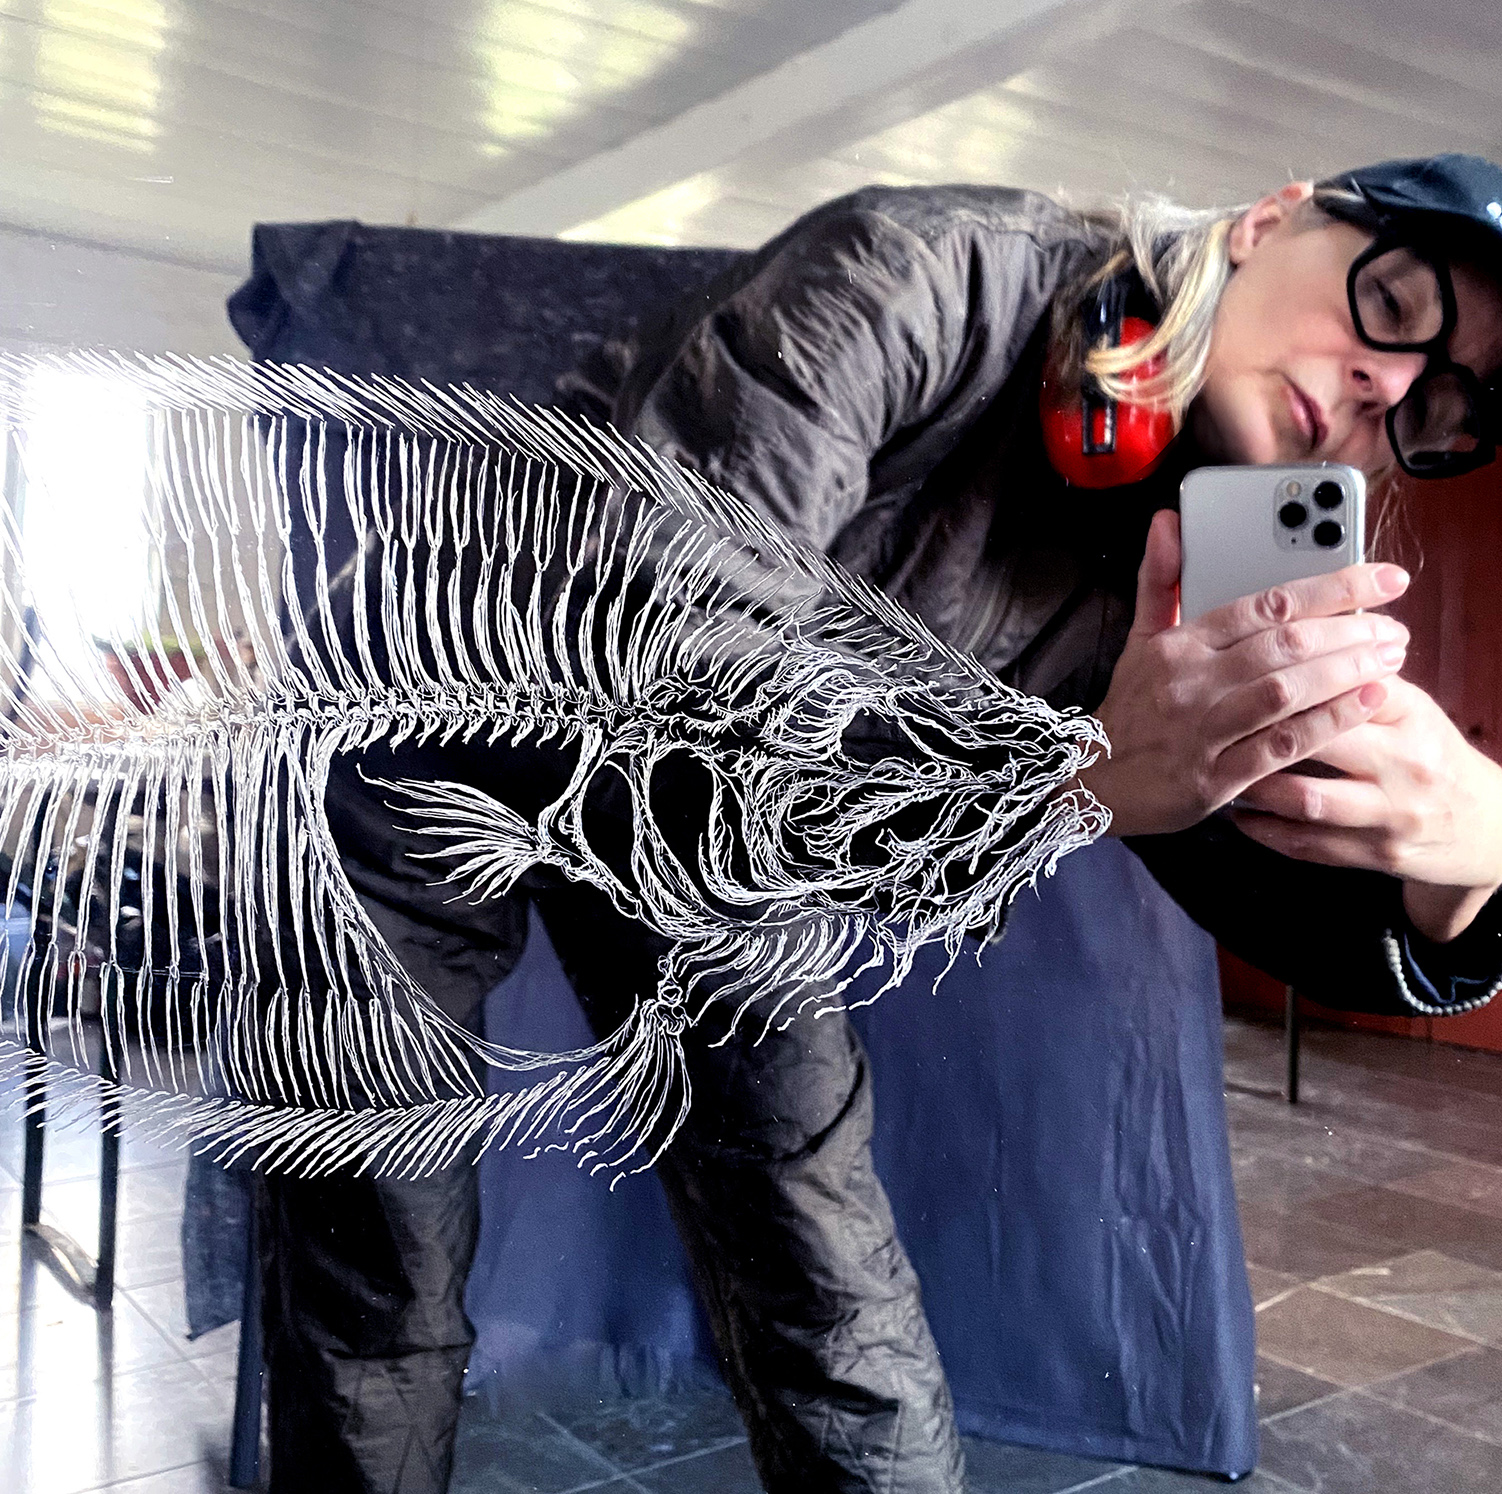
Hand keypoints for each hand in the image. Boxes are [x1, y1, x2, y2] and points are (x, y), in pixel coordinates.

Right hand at [1080, 509, 1410, 837]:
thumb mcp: (1139, 641)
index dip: (1334, 585)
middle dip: (1352, 631)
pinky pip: (1281, 745)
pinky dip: (1328, 723)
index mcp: (1179, 643)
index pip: (1267, 601)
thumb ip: (1161, 580)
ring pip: (1285, 690)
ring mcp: (1202, 730)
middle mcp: (1190, 681)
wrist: (1091, 782)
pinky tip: (1367, 704)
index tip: (1385, 577)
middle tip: (1395, 629)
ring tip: (1390, 659)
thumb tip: (1167, 521)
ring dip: (1346, 672)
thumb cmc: (1128, 710)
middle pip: (1284, 644)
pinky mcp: (1213, 778)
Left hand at [1231, 677, 1501, 940]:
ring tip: (1222, 769)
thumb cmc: (1429, 753)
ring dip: (1256, 785)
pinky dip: (1265, 830)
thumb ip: (1359, 681)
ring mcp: (1391, 814)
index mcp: (1411, 717)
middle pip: (1324, 739)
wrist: (1487, 827)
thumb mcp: (1411, 711)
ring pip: (1308, 798)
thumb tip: (1292, 642)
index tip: (1245, 675)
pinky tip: (1238, 814)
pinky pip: (1309, 845)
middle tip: (1218, 723)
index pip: (1347, 688)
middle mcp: (1406, 764)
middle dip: (1265, 731)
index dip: (1292, 681)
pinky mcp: (1377, 855)